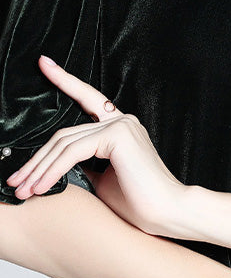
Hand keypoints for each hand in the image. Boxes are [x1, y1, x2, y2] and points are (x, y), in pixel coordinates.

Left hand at [4, 55, 184, 233]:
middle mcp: (121, 120)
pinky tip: (41, 187)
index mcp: (120, 127)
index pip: (87, 99)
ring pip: (64, 142)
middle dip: (35, 159)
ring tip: (22, 190)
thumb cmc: (140, 203)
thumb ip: (84, 166)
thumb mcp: (103, 180)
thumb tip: (57, 167)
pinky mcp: (117, 135)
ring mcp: (120, 125)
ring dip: (38, 169)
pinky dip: (52, 170)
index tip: (45, 64)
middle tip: (14, 181)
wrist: (167, 213)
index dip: (65, 80)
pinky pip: (73, 151)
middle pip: (63, 133)